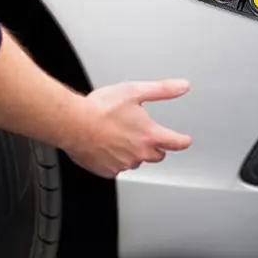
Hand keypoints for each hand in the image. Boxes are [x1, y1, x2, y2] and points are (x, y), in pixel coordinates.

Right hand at [64, 78, 191, 178]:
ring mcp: (123, 164)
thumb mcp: (135, 91)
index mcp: (149, 135)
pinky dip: (115, 160)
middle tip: (144, 135)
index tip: (184, 140)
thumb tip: (182, 86)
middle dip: (155, 146)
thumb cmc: (100, 108)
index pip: (176, 143)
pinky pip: (117, 168)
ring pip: (136, 162)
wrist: (73, 122)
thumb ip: (162, 90)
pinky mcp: (108, 171)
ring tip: (120, 137)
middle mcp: (139, 153)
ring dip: (134, 152)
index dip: (182, 141)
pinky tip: (107, 146)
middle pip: (158, 155)